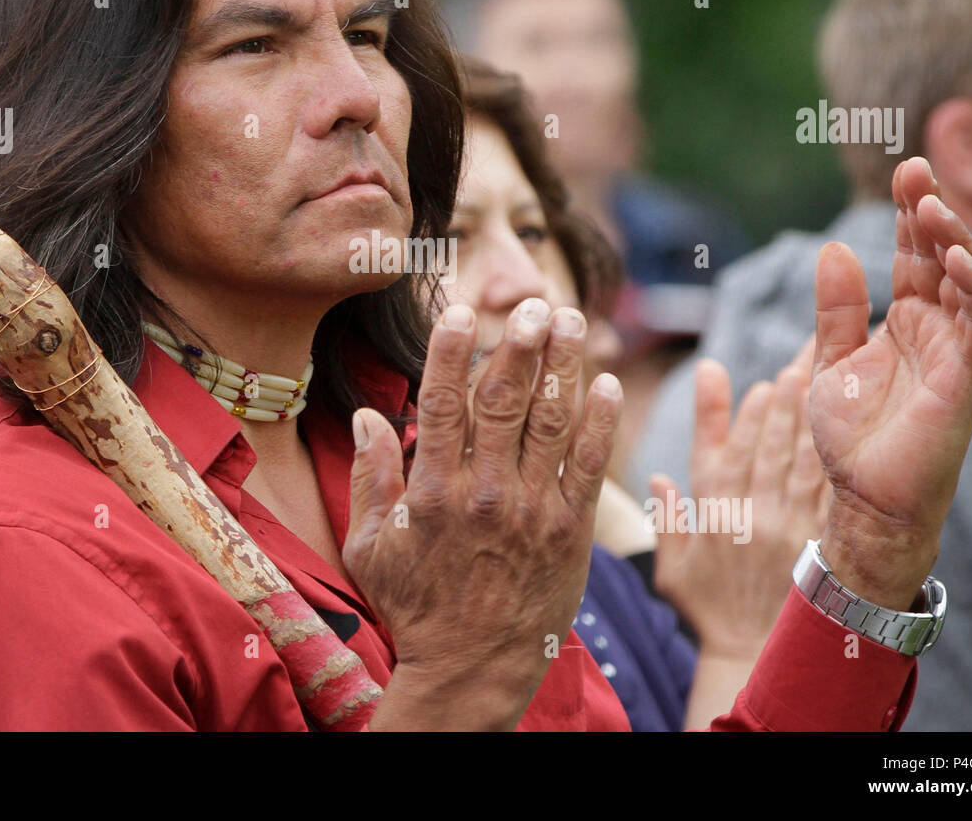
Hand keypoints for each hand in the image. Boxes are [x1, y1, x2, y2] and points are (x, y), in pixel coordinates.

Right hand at [343, 299, 622, 729]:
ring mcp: (531, 511)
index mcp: (431, 492)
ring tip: (569, 319)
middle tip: (534, 303)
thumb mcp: (370, 547)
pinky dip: (598, 423)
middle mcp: (483, 494)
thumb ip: (370, 477)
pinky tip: (605, 383)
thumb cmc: (415, 605)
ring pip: (550, 423)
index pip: (441, 405)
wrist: (471, 669)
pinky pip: (587, 467)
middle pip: (504, 403)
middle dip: (520, 346)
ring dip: (562, 366)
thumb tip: (367, 414)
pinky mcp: (569, 531)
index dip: (449, 352)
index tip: (459, 311)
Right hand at [651, 339, 829, 659]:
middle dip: (783, 398)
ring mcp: (787, 527)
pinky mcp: (818, 540)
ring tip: (820, 375)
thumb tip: (659, 478)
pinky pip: (826, 488)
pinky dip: (830, 452)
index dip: (736, 416)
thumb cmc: (710, 611)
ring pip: (797, 458)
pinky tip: (840, 426)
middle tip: (800, 356)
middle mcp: (750, 515)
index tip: (750, 385)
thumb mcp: (673, 571)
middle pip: (766, 445)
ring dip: (808, 414)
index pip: (723, 455)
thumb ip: (668, 522)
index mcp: (713, 517)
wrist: (755, 656)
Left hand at [811, 157, 971, 608]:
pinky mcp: (966, 375)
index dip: (909, 213)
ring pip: (966, 281)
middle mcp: (937, 328)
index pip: (913, 253)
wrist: (864, 497)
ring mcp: (956, 350)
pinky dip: (970, 289)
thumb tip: (834, 249)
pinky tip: (954, 260)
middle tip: (914, 170)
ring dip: (952, 241)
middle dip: (930, 211)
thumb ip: (836, 309)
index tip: (902, 171)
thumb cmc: (851, 435)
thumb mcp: (831, 360)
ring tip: (930, 205)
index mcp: (904, 319)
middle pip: (941, 256)